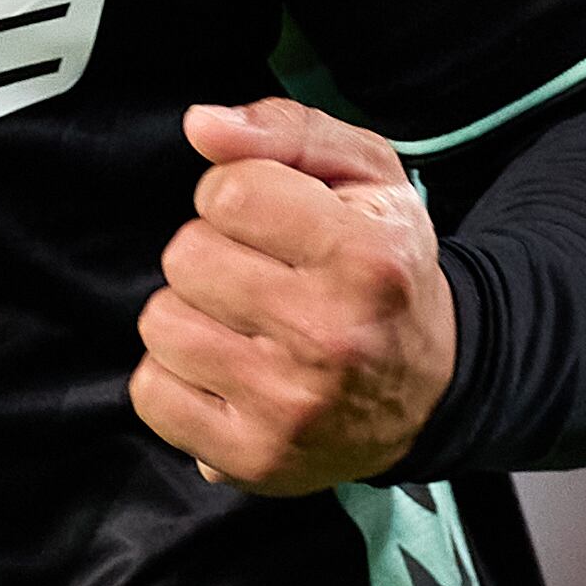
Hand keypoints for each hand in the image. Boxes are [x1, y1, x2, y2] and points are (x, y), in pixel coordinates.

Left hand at [131, 97, 454, 495]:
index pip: (227, 192)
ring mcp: (289, 407)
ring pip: (161, 323)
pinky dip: (176, 378)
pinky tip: (228, 371)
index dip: (236, 196)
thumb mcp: (365, 174)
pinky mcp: (254, 460)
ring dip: (192, 314)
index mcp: (366, 256)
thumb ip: (285, 129)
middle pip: (185, 257)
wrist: (433, 390)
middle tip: (263, 276)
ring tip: (245, 324)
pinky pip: (151, 394)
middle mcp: (330, 336)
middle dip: (213, 254)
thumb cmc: (385, 266)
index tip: (271, 219)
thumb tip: (201, 125)